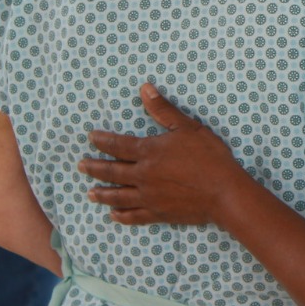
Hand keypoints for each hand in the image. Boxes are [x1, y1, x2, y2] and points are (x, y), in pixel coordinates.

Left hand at [79, 84, 249, 225]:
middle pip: (112, 172)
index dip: (103, 141)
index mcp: (149, 153)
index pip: (118, 145)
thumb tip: (144, 89)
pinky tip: (113, 215)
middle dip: (95, 168)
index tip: (91, 137)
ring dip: (102, 194)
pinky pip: (134, 216)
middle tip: (81, 166)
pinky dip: (122, 216)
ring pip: (119, 196)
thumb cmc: (209, 157)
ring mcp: (149, 197)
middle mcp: (143, 176)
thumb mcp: (188, 128)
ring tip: (90, 193)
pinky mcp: (159, 214)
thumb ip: (163, 110)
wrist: (224, 193)